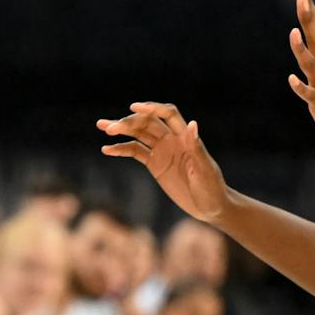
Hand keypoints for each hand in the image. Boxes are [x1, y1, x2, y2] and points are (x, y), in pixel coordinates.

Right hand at [98, 101, 230, 222]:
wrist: (210, 206)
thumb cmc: (212, 187)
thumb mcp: (205, 170)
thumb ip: (196, 148)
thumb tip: (192, 124)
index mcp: (185, 137)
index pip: (167, 114)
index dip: (152, 108)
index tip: (134, 107)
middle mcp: (172, 139)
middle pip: (148, 123)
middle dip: (129, 122)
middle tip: (110, 128)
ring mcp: (162, 151)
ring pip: (138, 135)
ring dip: (121, 130)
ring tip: (102, 127)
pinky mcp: (155, 164)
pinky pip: (135, 153)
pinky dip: (121, 150)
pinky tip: (107, 149)